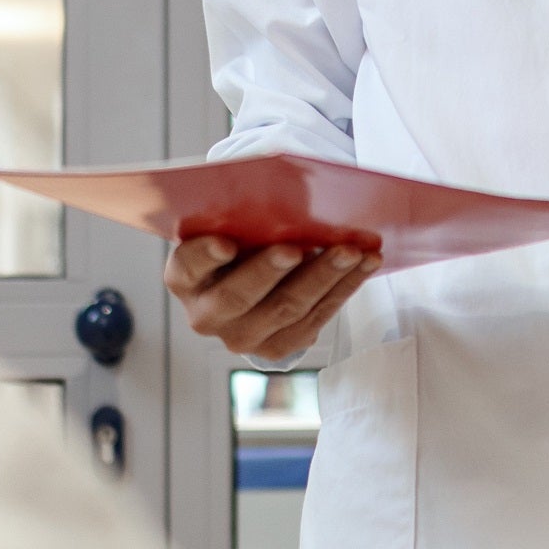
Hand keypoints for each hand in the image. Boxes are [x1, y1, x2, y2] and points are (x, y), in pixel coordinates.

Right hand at [164, 237, 379, 364]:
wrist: (254, 281)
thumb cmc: (242, 238)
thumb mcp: (232, 226)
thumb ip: (244, 216)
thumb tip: (284, 201)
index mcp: (184, 278)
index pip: (188, 265)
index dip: (206, 256)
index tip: (227, 243)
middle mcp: (206, 315)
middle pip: (238, 296)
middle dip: (271, 270)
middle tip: (297, 248)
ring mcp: (242, 337)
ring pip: (286, 309)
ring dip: (323, 276)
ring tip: (351, 251)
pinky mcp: (278, 348)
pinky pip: (315, 319)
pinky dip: (343, 288)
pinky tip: (364, 265)